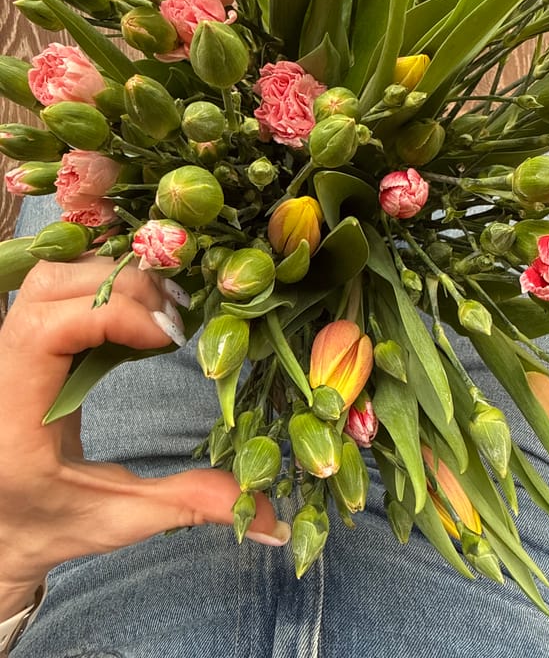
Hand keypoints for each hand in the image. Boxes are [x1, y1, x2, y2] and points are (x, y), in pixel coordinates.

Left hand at [0, 257, 288, 618]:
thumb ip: (189, 505)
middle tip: (175, 322)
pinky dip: (106, 282)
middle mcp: (2, 369)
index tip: (168, 340)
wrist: (2, 522)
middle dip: (123, 289)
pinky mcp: (29, 338)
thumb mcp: (120, 517)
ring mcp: (10, 348)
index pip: (47, 330)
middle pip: (52, 285)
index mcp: (14, 414)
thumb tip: (273, 516)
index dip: (112, 316)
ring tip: (163, 313)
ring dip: (115, 279)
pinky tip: (141, 309)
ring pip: (54, 275)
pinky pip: (61, 285)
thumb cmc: (51, 523)